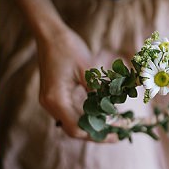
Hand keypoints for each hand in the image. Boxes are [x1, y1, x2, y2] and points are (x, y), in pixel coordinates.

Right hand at [36, 25, 116, 141]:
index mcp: (56, 99)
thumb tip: (112, 113)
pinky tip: (100, 111)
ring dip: (92, 123)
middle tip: (118, 132)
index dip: (98, 135)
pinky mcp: (53, 94)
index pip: (77, 129)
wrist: (50, 32)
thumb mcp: (87, 70)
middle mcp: (50, 104)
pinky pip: (70, 111)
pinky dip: (85, 113)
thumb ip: (97, 93)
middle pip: (74, 128)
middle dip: (96, 132)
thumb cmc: (68, 47)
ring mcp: (50, 100)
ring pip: (72, 120)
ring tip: (113, 123)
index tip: (117, 135)